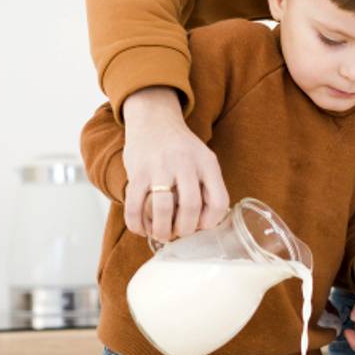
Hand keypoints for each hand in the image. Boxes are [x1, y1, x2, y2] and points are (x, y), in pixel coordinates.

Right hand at [122, 86, 229, 243]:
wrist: (153, 119)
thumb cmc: (181, 148)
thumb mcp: (204, 159)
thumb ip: (209, 186)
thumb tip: (205, 225)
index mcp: (207, 163)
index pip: (219, 201)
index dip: (211, 221)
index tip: (201, 226)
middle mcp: (185, 163)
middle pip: (190, 207)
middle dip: (185, 229)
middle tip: (179, 233)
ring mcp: (159, 167)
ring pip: (162, 210)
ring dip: (162, 231)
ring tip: (161, 234)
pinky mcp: (137, 172)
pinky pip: (135, 206)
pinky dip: (137, 224)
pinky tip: (141, 229)